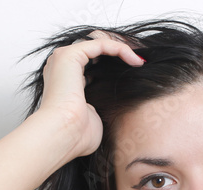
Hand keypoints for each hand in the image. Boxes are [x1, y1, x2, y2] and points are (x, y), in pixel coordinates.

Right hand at [37, 30, 144, 158]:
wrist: (64, 135)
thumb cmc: (76, 135)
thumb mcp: (94, 117)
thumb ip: (99, 106)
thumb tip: (111, 105)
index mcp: (66, 80)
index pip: (92, 62)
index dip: (114, 64)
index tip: (136, 71)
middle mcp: (62, 66)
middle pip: (96, 48)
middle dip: (120, 52)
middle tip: (140, 62)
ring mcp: (64, 58)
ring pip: (99, 41)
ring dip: (122, 47)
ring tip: (140, 59)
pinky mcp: (70, 55)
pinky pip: (101, 43)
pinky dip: (120, 48)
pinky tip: (135, 61)